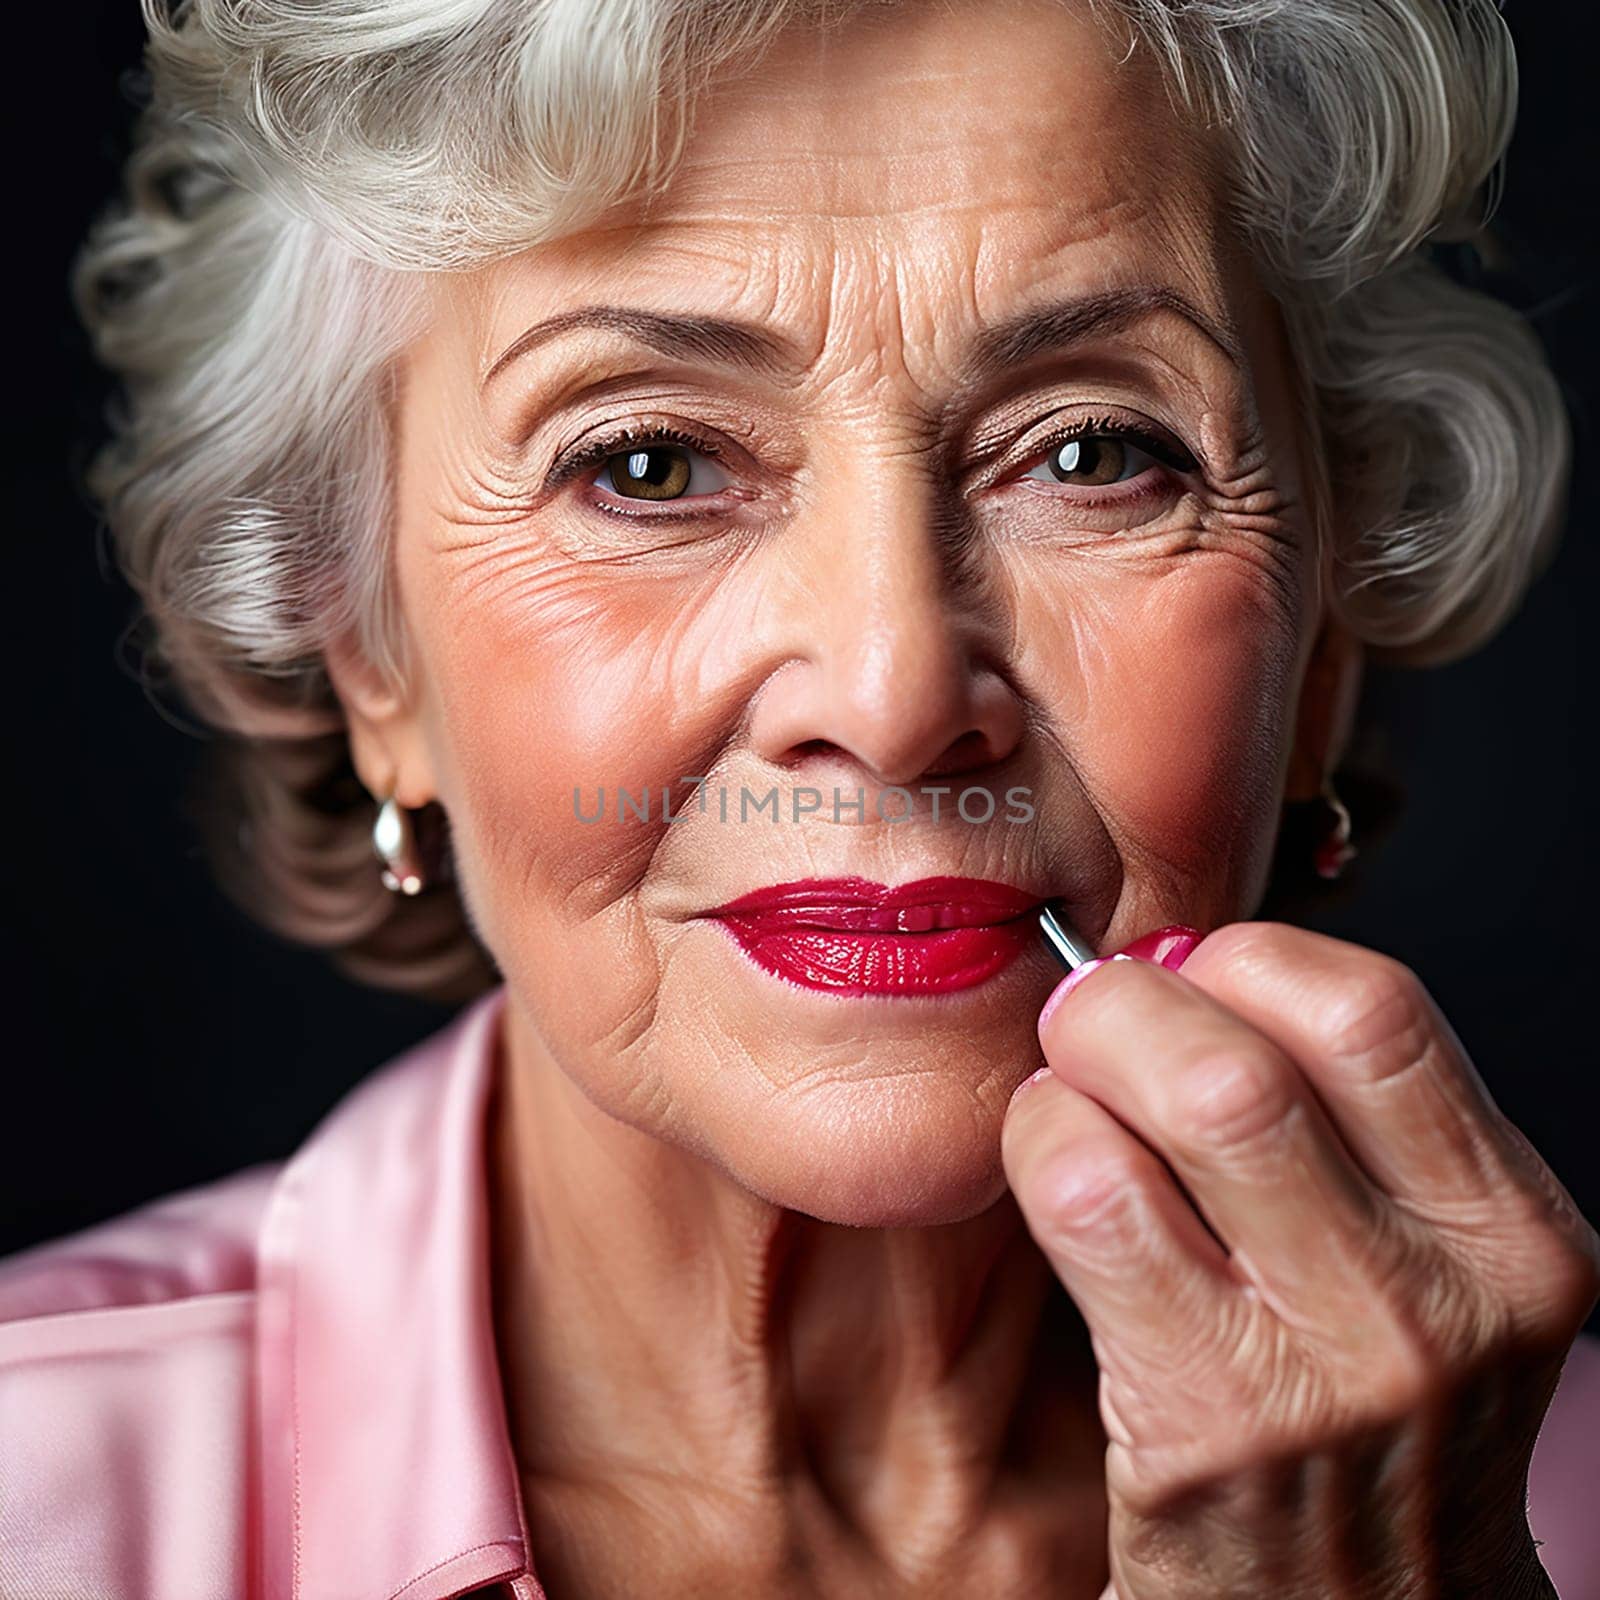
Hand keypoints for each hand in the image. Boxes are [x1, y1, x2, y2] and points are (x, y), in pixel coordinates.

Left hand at [1001, 921, 1599, 1598]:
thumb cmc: (1362, 1422)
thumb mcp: (1419, 1267)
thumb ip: (1343, 1125)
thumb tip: (1190, 966)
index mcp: (1510, 1231)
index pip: (1373, 1007)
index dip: (1248, 958)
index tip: (1186, 973)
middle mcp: (1444, 1294)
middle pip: (1260, 1046)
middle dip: (1135, 998)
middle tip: (1091, 1016)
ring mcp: (1330, 1364)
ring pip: (1188, 1098)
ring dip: (1082, 1062)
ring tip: (1065, 1087)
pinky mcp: (1210, 1425)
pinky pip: (1093, 1199)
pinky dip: (1040, 1143)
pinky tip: (1044, 1166)